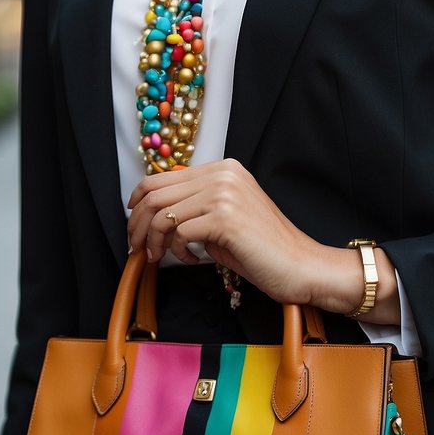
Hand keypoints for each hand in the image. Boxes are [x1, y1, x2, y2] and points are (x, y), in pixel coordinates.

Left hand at [126, 159, 398, 321]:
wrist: (301, 266)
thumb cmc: (262, 249)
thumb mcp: (223, 219)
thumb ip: (194, 208)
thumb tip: (152, 217)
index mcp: (223, 169)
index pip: (161, 178)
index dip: (138, 201)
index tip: (133, 225)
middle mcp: (223, 174)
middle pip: (155, 194)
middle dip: (138, 225)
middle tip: (137, 249)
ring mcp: (225, 194)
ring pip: (162, 213)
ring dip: (154, 241)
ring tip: (161, 258)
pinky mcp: (225, 218)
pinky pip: (179, 232)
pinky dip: (178, 251)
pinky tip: (194, 260)